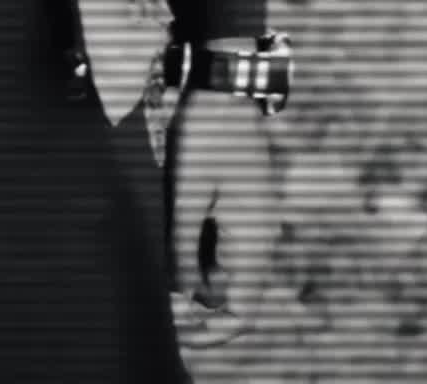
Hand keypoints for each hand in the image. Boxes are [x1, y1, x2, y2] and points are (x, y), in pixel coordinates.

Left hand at [167, 89, 279, 351]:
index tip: (185, 336)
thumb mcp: (185, 194)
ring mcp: (257, 218)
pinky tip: (179, 239)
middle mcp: (261, 236)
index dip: (217, 333)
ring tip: (167, 269)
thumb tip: (181, 296)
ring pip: (230, 268)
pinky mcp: (247, 203)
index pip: (244, 310)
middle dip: (202, 306)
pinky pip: (228, 243)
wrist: (223, 90)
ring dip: (201, 277)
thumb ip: (181, 248)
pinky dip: (205, 252)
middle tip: (166, 302)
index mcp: (253, 240)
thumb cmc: (204, 139)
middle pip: (235, 293)